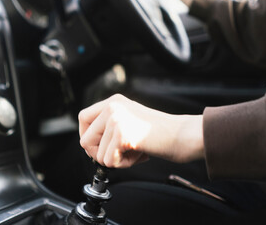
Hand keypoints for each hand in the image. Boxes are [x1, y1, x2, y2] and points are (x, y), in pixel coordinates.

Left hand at [78, 94, 204, 167]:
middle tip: (117, 156)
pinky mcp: (122, 135)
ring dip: (116, 160)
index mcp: (114, 101)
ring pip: (97, 154)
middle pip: (85, 138)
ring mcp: (117, 119)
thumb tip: (89, 145)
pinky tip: (139, 154)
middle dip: (98, 154)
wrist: (181, 134)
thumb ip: (110, 127)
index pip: (83, 117)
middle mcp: (113, 107)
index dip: (86, 136)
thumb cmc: (159, 132)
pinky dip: (124, 164)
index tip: (96, 147)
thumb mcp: (130, 120)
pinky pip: (109, 161)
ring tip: (136, 151)